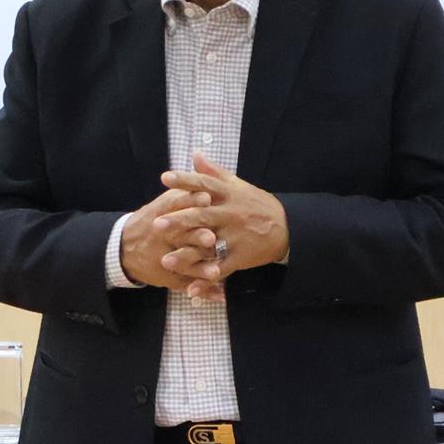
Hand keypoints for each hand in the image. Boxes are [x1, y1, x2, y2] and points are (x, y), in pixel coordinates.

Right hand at [120, 187, 217, 293]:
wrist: (124, 247)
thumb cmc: (153, 219)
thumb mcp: (163, 202)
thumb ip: (183, 188)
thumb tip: (201, 161)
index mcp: (162, 214)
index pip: (176, 205)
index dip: (191, 201)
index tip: (206, 197)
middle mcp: (163, 236)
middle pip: (181, 236)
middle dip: (196, 237)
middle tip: (211, 237)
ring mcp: (165, 257)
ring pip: (184, 263)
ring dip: (200, 268)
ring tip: (216, 272)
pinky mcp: (168, 276)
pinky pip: (186, 283)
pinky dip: (203, 289)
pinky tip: (219, 293)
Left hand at [155, 151, 288, 297]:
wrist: (286, 227)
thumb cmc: (256, 204)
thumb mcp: (237, 185)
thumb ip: (214, 171)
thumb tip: (195, 154)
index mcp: (228, 194)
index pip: (204, 184)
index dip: (185, 180)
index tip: (165, 178)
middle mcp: (230, 213)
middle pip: (202, 215)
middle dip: (179, 220)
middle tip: (157, 224)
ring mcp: (236, 236)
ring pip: (208, 245)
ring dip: (187, 255)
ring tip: (166, 261)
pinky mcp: (241, 256)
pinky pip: (221, 268)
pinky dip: (206, 279)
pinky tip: (191, 288)